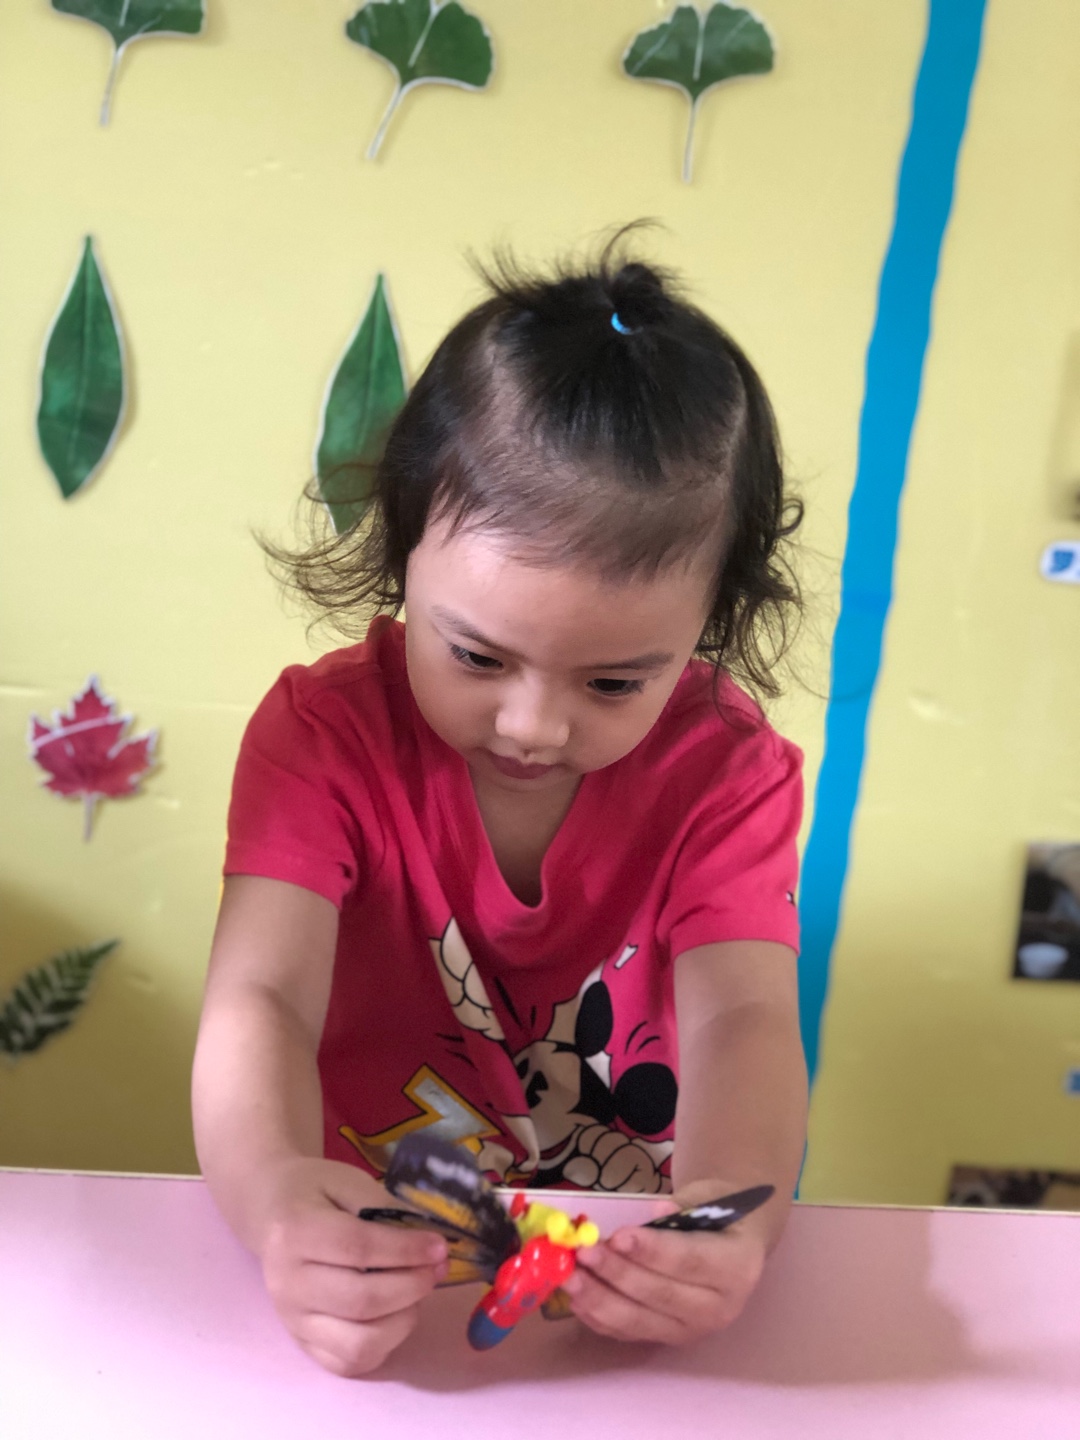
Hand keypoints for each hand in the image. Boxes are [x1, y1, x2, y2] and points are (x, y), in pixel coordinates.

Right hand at [256, 1157, 447, 1375]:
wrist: (272, 1213)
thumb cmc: (315, 1192)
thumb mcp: (349, 1181)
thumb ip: (386, 1209)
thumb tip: (429, 1243)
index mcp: (295, 1233)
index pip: (358, 1249)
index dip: (406, 1250)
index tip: (439, 1247)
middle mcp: (288, 1285)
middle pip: (361, 1301)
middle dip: (412, 1286)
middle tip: (437, 1268)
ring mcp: (293, 1320)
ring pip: (358, 1344)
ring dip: (402, 1320)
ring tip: (417, 1292)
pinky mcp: (302, 1344)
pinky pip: (349, 1363)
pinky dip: (383, 1345)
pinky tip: (396, 1314)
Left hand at [562, 1184, 770, 1344]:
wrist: (733, 1243)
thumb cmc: (718, 1214)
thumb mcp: (708, 1200)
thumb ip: (682, 1207)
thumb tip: (655, 1213)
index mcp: (736, 1267)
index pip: (689, 1261)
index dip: (651, 1251)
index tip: (618, 1236)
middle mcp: (718, 1308)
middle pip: (660, 1295)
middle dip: (617, 1274)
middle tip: (583, 1254)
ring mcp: (692, 1330)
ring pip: (640, 1321)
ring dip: (600, 1299)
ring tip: (570, 1277)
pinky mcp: (668, 1340)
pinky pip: (629, 1333)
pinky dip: (599, 1317)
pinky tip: (575, 1297)